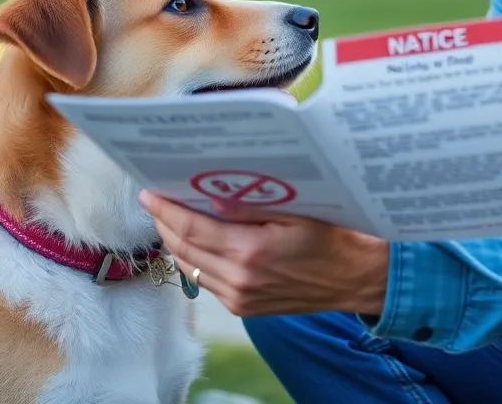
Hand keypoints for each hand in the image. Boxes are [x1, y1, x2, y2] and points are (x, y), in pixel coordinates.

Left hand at [138, 190, 388, 317]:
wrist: (352, 278)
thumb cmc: (330, 237)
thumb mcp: (296, 210)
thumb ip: (250, 204)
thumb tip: (210, 196)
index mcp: (252, 250)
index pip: (192, 228)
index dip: (166, 210)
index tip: (149, 193)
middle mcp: (240, 278)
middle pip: (184, 249)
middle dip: (164, 223)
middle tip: (153, 201)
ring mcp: (240, 297)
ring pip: (190, 268)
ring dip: (174, 243)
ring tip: (167, 219)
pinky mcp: (243, 308)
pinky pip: (206, 283)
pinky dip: (193, 261)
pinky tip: (192, 244)